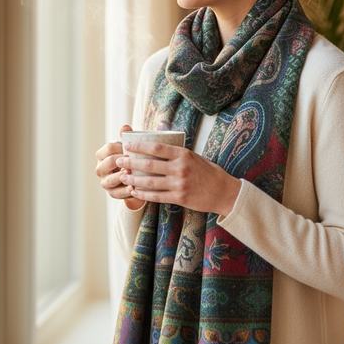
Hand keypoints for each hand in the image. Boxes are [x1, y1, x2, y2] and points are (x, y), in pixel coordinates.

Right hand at [94, 125, 144, 209]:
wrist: (133, 176)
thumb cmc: (129, 157)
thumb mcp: (128, 147)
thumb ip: (127, 137)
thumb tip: (125, 127)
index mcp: (102, 155)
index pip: (108, 148)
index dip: (120, 148)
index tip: (131, 148)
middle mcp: (100, 169)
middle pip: (108, 163)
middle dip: (121, 161)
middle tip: (133, 160)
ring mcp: (105, 182)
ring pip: (110, 180)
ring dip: (121, 176)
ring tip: (132, 173)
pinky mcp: (112, 193)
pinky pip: (117, 193)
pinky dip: (125, 191)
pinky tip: (134, 187)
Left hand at [116, 138, 240, 217]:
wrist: (223, 191)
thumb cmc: (207, 172)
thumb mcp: (193, 157)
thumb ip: (176, 154)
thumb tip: (154, 148)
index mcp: (183, 154)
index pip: (156, 147)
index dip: (139, 146)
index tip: (127, 145)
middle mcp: (180, 168)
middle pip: (149, 165)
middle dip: (131, 163)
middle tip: (119, 161)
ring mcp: (179, 184)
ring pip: (150, 182)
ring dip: (133, 179)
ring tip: (123, 176)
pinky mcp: (179, 198)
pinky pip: (156, 196)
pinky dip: (143, 194)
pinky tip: (134, 191)